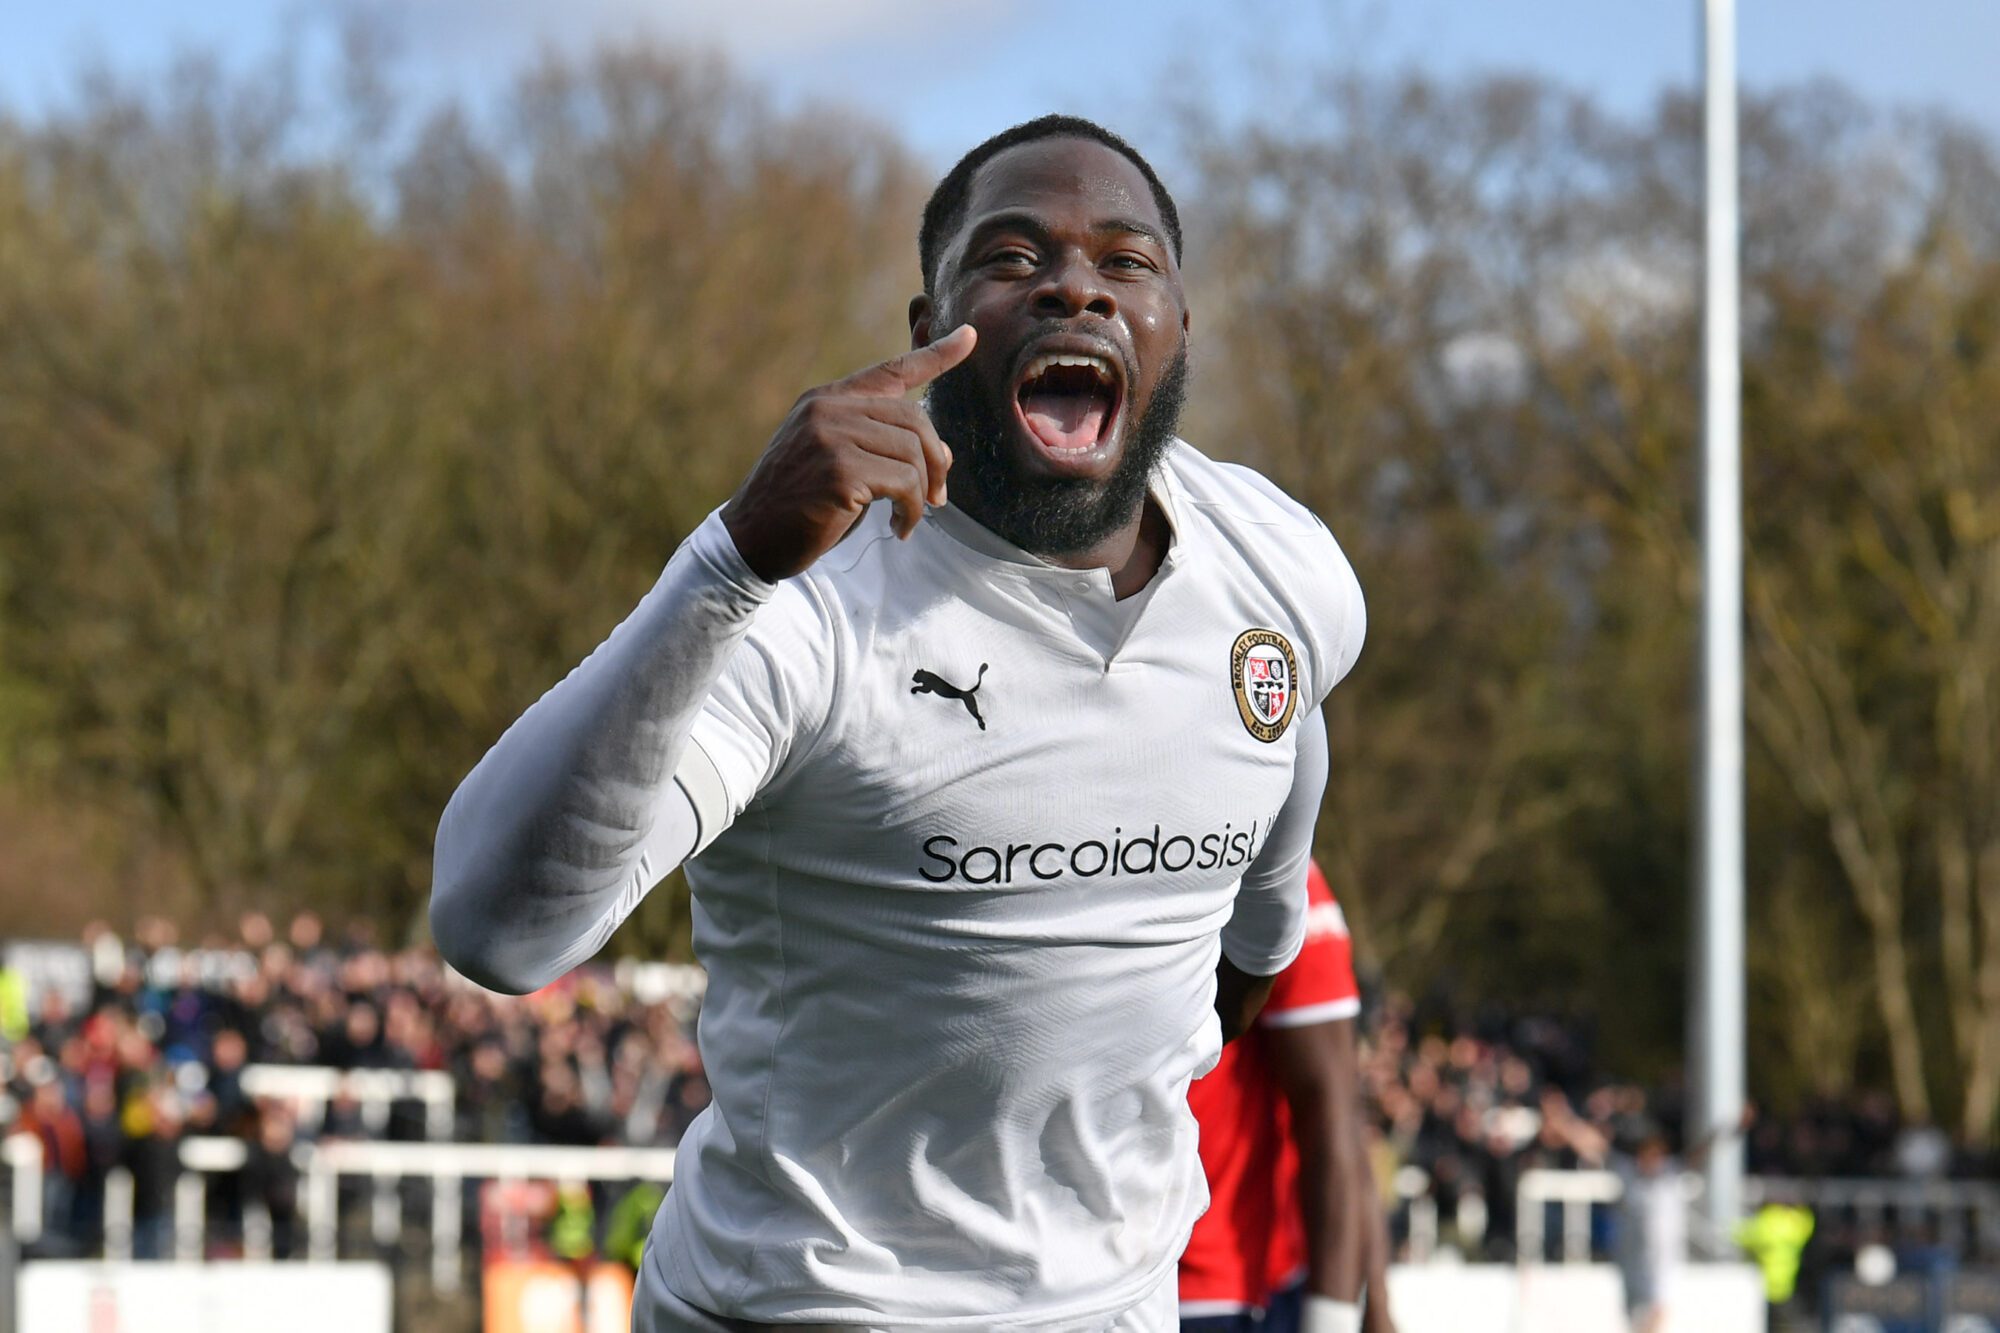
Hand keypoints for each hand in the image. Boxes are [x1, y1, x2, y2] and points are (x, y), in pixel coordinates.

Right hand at [721, 325, 975, 581]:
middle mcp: (828, 409)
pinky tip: (899, 528)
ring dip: (923, 493)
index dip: (935, 354)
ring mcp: (831, 437)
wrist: (751, 539)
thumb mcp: (836, 461)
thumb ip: (879, 445)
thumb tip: (944, 453)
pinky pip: (905, 484)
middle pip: (914, 419)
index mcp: (827, 400)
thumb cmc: (799, 506)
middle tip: (938, 497)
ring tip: (910, 517)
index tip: (969, 337)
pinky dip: (911, 511)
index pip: (890, 370)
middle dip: (936, 461)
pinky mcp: (839, 471)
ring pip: (913, 453)